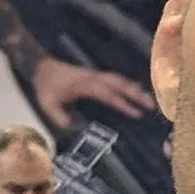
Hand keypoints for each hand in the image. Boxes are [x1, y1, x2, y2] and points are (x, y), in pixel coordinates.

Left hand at [32, 56, 157, 129]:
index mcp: (85, 85)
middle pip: (119, 84)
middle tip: (151, 105)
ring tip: (150, 100)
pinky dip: (128, 84)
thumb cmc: (46, 86)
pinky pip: (115, 78)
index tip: (136, 114)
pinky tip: (137, 90)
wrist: (42, 67)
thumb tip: (70, 126)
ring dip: (135, 89)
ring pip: (119, 80)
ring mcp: (96, 75)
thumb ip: (58, 115)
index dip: (122, 104)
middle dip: (136, 95)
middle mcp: (94, 78)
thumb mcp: (47, 103)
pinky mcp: (96, 75)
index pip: (107, 95)